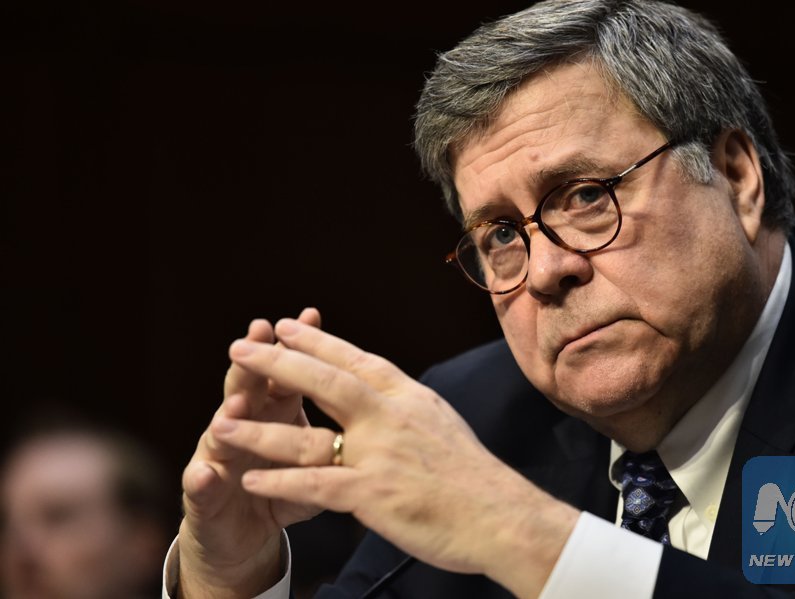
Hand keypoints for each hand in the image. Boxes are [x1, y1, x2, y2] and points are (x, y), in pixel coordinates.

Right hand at [177, 309, 323, 598]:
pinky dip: (201, 478)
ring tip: (235, 405)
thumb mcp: (316, 459)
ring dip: (228, 416)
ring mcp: (218, 457)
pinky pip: (201, 486)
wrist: (243, 536)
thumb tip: (373, 397)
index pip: (289, 371)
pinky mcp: (202, 495)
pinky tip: (204, 472)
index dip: (300, 346)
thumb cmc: (284, 489)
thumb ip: (336, 428)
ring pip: (221, 430)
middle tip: (258, 334)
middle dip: (255, 361)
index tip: (311, 314)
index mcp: (274, 412)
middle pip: (250, 387)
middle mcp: (243, 425)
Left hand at [210, 317, 579, 598]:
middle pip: (324, 382)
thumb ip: (402, 404)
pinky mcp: (373, 493)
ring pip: (308, 436)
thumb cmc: (471, 473)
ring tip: (220, 424)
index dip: (314, 342)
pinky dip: (278, 482)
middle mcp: (390, 416)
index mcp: (406, 396)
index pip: (353, 359)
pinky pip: (315, 485)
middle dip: (277, 363)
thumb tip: (379, 387)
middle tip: (239, 348)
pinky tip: (248, 480)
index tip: (283, 326)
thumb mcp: (438, 421)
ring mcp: (380, 454)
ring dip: (260, 429)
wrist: (500, 515)